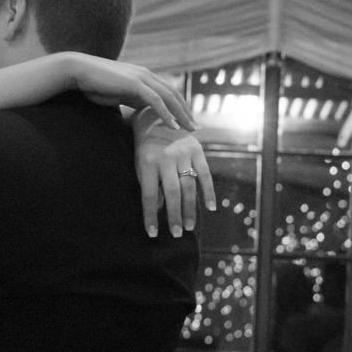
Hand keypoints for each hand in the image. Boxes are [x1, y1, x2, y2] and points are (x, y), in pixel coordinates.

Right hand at [66, 54, 195, 130]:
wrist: (78, 70)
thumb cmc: (93, 83)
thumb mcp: (117, 94)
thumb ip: (131, 99)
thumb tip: (140, 110)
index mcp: (144, 76)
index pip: (169, 92)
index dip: (180, 107)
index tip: (186, 121)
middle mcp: (147, 74)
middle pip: (174, 94)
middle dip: (186, 112)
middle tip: (195, 128)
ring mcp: (142, 77)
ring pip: (169, 97)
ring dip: (181, 114)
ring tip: (189, 129)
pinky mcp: (135, 83)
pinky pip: (156, 101)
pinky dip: (166, 113)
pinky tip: (172, 126)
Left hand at [134, 111, 214, 237]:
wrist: (157, 117)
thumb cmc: (146, 147)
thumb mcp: (141, 164)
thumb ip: (150, 185)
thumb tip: (160, 209)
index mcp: (147, 163)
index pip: (149, 195)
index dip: (150, 215)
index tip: (152, 233)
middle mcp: (166, 158)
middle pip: (172, 193)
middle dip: (174, 216)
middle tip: (176, 234)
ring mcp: (183, 154)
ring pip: (189, 186)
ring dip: (190, 209)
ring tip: (189, 227)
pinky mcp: (198, 150)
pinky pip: (205, 174)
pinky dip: (209, 192)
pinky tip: (210, 208)